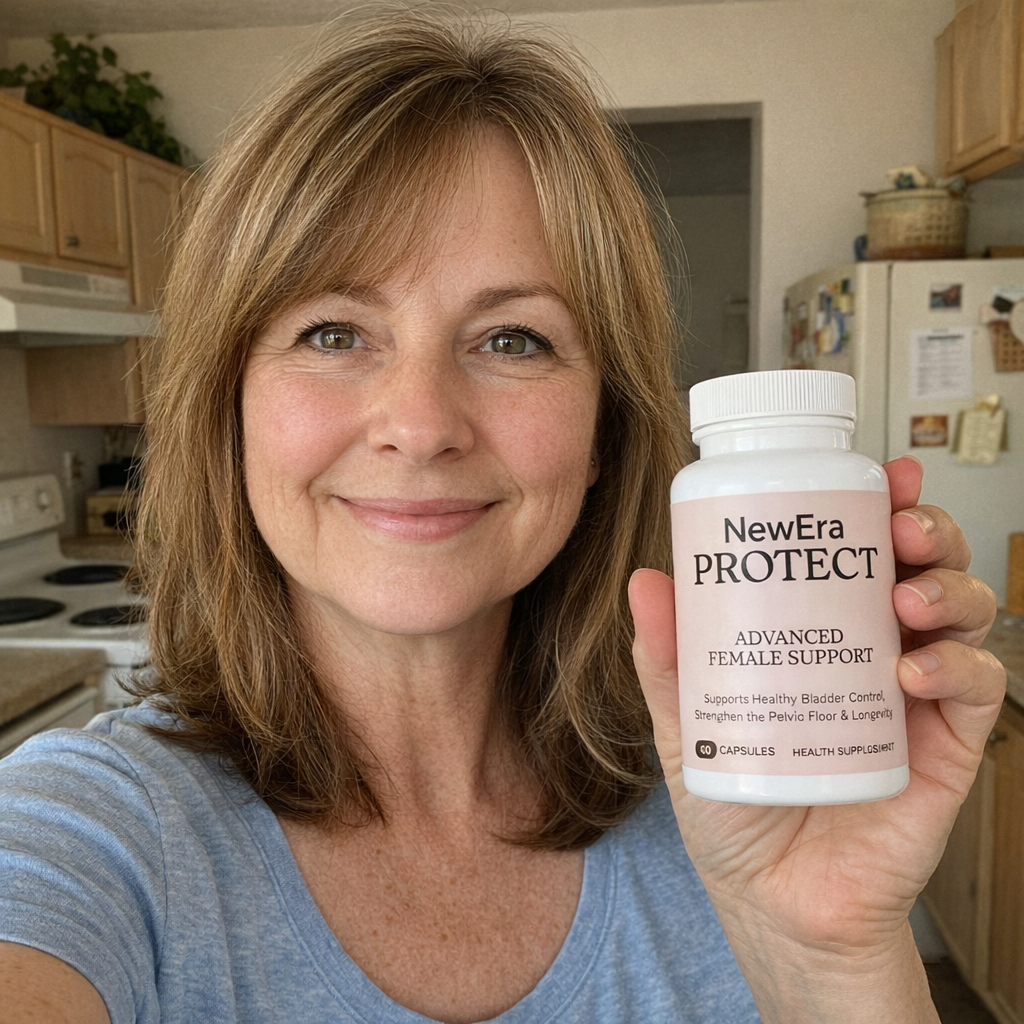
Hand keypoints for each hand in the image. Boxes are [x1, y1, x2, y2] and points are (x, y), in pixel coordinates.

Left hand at [629, 455, 1004, 1021]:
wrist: (773, 897)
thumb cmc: (735, 802)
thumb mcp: (687, 722)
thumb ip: (668, 659)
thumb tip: (645, 583)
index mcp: (821, 628)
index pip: (860, 549)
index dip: (878, 503)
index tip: (878, 473)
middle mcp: (876, 646)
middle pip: (925, 565)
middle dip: (926, 530)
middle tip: (899, 527)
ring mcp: (917, 692)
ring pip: (965, 612)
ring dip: (948, 586)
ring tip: (904, 596)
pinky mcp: (947, 744)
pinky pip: (979, 686)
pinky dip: (956, 665)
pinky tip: (912, 668)